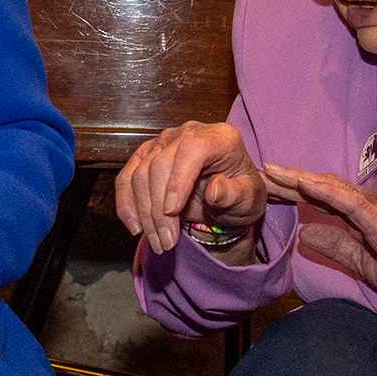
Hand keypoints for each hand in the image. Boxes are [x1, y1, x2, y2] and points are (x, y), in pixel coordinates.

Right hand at [114, 121, 267, 254]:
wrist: (229, 194)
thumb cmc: (240, 194)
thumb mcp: (249, 198)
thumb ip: (235, 194)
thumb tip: (214, 190)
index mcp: (219, 138)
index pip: (191, 150)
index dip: (178, 180)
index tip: (172, 212)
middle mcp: (187, 133)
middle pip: (160, 165)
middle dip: (159, 209)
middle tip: (167, 242)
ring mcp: (163, 142)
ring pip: (140, 174)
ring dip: (144, 213)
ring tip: (158, 242)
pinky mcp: (146, 155)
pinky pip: (127, 178)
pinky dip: (126, 204)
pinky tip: (136, 227)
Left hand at [264, 165, 376, 324]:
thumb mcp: (363, 262)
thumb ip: (337, 245)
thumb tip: (304, 233)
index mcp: (367, 214)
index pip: (325, 198)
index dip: (295, 190)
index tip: (267, 186)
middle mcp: (372, 205)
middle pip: (324, 187)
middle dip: (290, 180)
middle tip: (260, 171)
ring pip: (333, 188)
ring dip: (301, 180)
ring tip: (273, 172)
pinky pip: (351, 203)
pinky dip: (326, 192)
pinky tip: (305, 185)